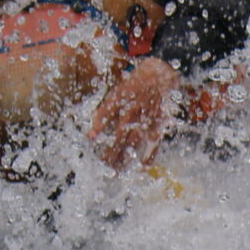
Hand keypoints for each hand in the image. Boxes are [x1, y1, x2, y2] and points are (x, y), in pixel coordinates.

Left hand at [90, 56, 182, 171]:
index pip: (107, 112)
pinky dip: (150, 155)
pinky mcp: (157, 124)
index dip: (99, 124)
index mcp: (120, 98)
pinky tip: (143, 166)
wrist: (158, 77)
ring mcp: (146, 118)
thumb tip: (92, 137)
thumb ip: (105, 113)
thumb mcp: (116, 94)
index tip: (91, 138)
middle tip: (103, 165)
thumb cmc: (131, 89)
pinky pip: (154, 142)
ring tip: (117, 171)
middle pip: (120, 134)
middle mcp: (133, 108)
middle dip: (111, 151)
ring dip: (126, 157)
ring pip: (135, 141)